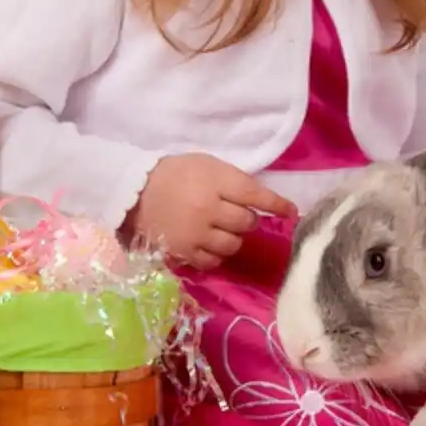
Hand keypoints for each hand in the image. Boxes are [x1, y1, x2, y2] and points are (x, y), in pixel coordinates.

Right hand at [122, 153, 297, 269]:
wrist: (134, 192)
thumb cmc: (175, 173)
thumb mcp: (207, 165)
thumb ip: (233, 180)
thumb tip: (261, 199)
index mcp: (216, 182)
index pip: (256, 196)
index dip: (277, 204)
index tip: (291, 211)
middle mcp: (209, 209)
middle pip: (247, 223)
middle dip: (247, 219)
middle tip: (236, 214)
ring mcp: (197, 234)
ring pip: (233, 245)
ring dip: (233, 238)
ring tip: (221, 230)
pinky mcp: (184, 253)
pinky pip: (213, 261)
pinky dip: (217, 254)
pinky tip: (210, 244)